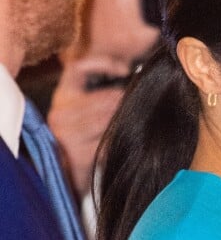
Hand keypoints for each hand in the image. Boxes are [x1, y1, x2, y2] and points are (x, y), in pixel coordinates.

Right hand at [48, 56, 126, 195]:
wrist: (70, 176)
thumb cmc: (85, 139)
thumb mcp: (86, 110)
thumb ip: (102, 93)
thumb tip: (133, 75)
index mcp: (62, 96)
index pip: (77, 68)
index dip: (102, 63)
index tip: (125, 70)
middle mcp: (60, 112)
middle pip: (104, 97)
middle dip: (125, 101)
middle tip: (141, 103)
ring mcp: (65, 133)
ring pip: (109, 119)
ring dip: (124, 121)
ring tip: (136, 121)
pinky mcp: (76, 153)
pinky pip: (109, 140)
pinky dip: (119, 140)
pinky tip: (124, 142)